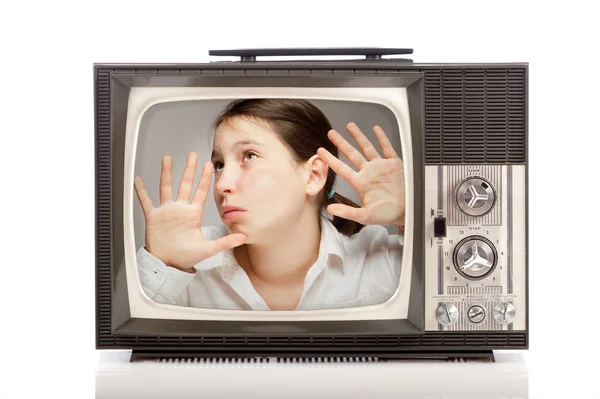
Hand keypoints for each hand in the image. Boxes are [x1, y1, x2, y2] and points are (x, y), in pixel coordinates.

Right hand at [134, 152, 245, 271]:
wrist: (167, 264)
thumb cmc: (186, 256)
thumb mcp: (208, 249)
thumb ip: (225, 242)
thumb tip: (243, 237)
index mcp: (193, 214)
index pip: (201, 192)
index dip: (205, 178)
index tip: (209, 165)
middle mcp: (180, 209)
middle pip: (185, 184)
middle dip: (189, 169)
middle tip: (193, 155)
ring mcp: (166, 211)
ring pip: (166, 188)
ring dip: (166, 173)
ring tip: (167, 158)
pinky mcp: (153, 217)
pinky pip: (146, 202)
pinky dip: (141, 191)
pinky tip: (137, 180)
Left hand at [317, 123, 404, 226]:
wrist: (407, 211)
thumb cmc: (387, 214)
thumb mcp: (365, 216)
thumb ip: (347, 211)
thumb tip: (330, 209)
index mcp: (361, 183)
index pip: (342, 169)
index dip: (331, 160)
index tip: (320, 152)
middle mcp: (369, 172)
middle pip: (352, 154)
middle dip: (341, 143)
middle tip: (331, 133)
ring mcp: (380, 167)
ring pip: (367, 147)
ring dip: (359, 136)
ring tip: (349, 125)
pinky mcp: (393, 164)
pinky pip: (386, 148)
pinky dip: (381, 138)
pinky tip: (376, 129)